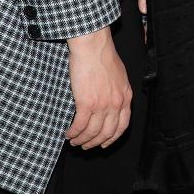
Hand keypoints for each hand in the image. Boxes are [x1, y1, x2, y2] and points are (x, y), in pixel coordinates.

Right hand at [66, 27, 130, 149]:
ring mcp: (102, 105)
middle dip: (95, 143)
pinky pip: (80, 125)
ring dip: (82, 140)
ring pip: (92, 132)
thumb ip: (118, 91)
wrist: (93, 46)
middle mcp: (116, 103)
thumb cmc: (103, 56)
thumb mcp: (119, 76)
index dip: (112, 138)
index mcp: (125, 96)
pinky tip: (68, 134)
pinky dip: (73, 133)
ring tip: (74, 141)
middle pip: (107, 132)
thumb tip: (112, 102)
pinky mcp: (86, 103)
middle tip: (86, 146)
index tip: (104, 143)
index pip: (122, 125)